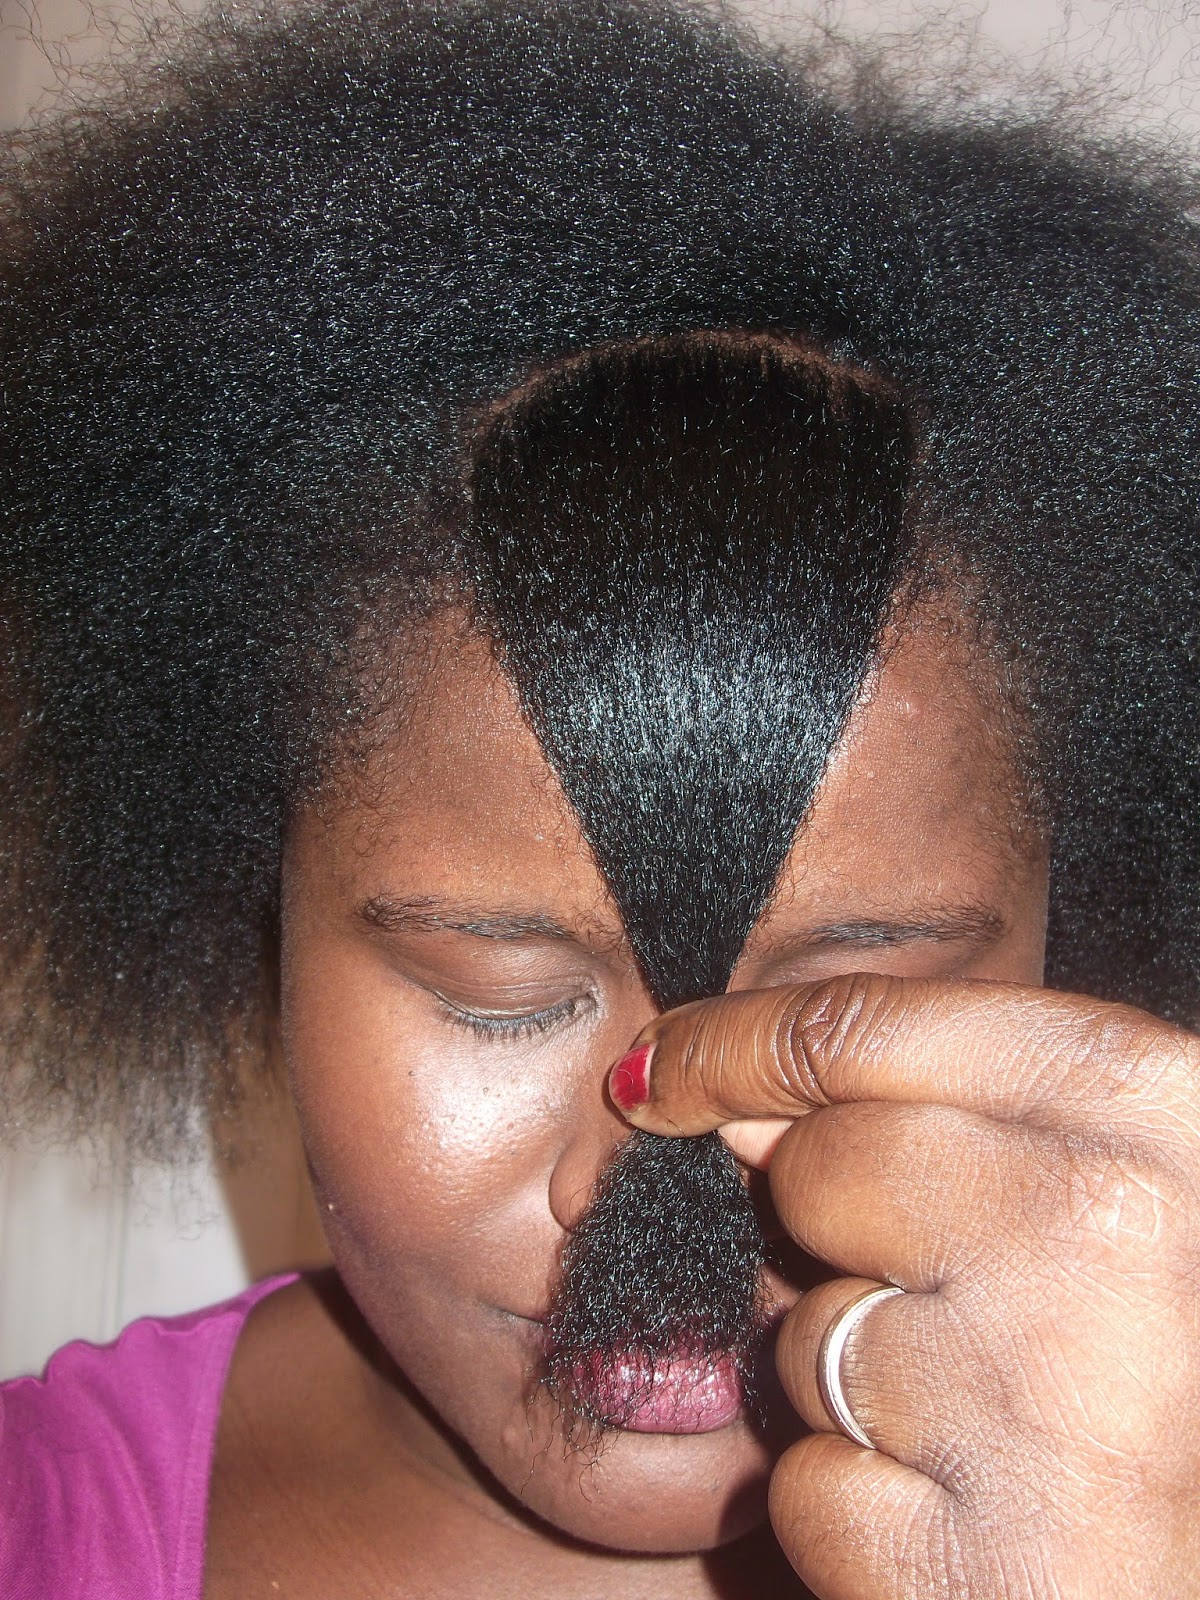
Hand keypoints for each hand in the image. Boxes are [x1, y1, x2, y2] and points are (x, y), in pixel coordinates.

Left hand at [611, 976, 1199, 1599]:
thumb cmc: (1168, 1367)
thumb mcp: (1103, 1188)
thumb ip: (940, 1117)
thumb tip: (737, 1108)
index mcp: (1152, 1097)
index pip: (859, 1024)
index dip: (727, 1042)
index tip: (652, 1072)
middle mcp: (1111, 1220)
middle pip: (817, 1166)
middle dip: (826, 1233)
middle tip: (948, 1305)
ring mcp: (1049, 1386)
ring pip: (808, 1333)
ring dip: (853, 1385)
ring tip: (999, 1431)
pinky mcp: (983, 1552)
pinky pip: (814, 1485)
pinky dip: (861, 1509)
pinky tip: (976, 1527)